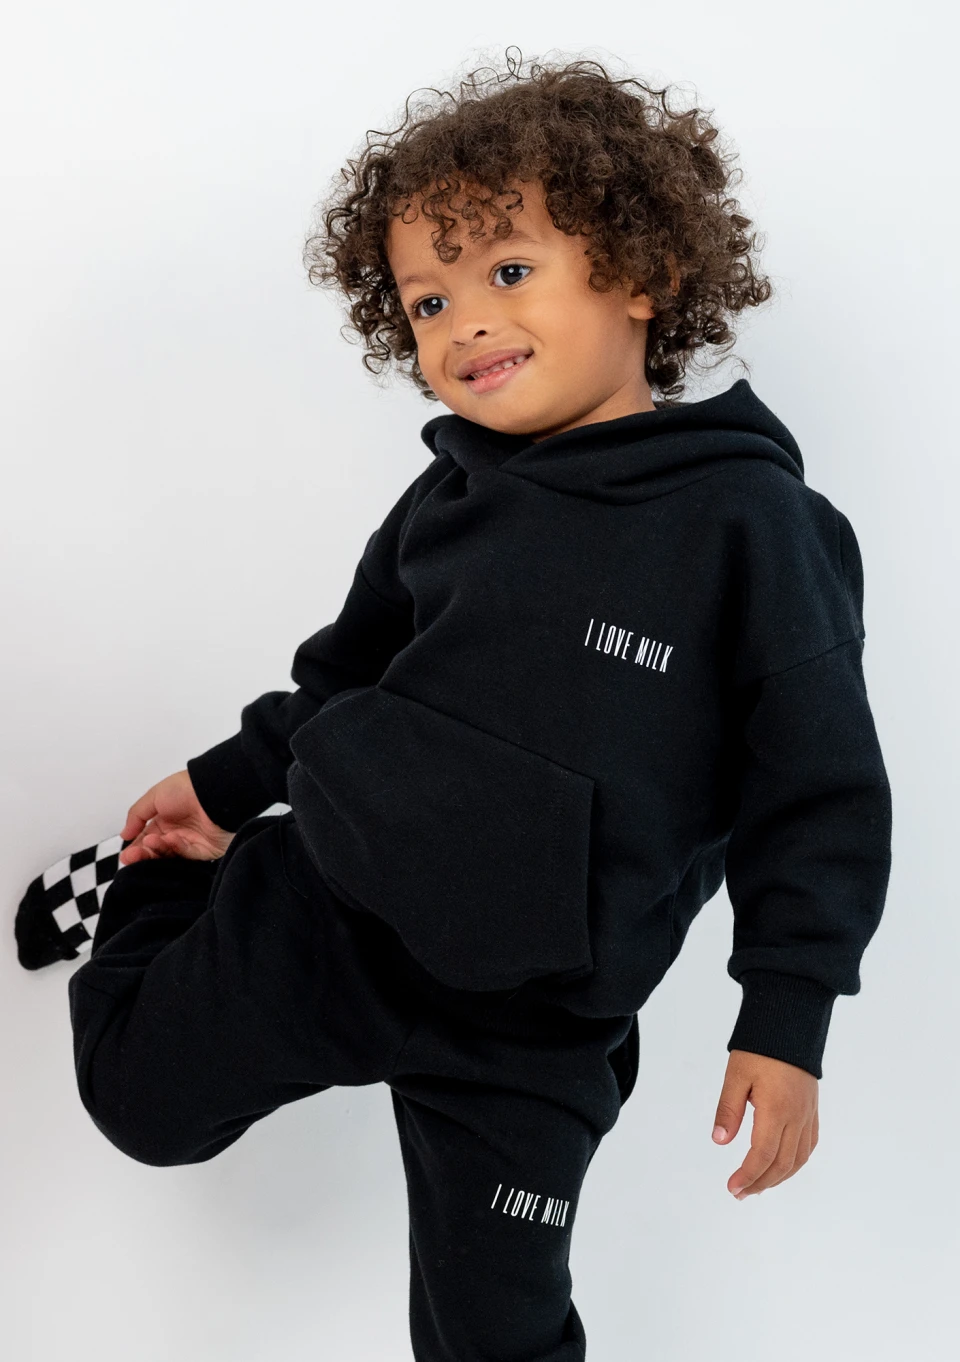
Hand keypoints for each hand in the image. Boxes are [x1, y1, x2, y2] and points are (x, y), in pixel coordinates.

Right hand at [118, 769, 235, 865]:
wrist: (215, 792)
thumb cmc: (187, 788)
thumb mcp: (154, 795)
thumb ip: (137, 815)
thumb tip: (124, 834)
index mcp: (165, 818)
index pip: (146, 837)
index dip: (136, 846)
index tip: (126, 854)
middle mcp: (176, 831)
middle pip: (154, 850)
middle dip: (141, 854)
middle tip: (130, 858)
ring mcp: (189, 842)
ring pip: (166, 855)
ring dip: (154, 852)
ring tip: (148, 844)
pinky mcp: (202, 851)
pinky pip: (183, 855)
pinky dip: (174, 847)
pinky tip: (169, 839)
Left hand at [711, 1049, 818, 1198]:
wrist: (790, 1025)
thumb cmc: (759, 1048)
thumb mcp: (736, 1075)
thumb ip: (728, 1109)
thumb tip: (720, 1141)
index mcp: (777, 1109)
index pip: (763, 1155)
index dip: (748, 1176)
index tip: (731, 1187)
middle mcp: (797, 1116)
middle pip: (782, 1163)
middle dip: (760, 1183)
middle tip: (739, 1193)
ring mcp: (808, 1114)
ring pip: (798, 1159)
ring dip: (778, 1178)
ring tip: (757, 1187)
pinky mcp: (813, 1110)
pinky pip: (808, 1146)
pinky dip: (795, 1163)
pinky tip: (782, 1168)